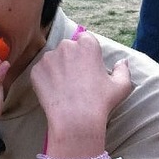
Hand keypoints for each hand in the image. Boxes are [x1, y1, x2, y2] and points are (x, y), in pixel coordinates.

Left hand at [31, 32, 130, 156]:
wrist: (75, 119)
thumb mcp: (121, 86)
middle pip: (67, 48)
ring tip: (64, 87)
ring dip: (57, 68)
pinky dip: (45, 79)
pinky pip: (40, 72)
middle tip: (76, 78)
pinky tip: (53, 92)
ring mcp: (48, 58)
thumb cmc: (100, 102)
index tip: (87, 65)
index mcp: (87, 44)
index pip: (85, 39)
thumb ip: (123, 69)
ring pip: (52, 59)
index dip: (86, 52)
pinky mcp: (35, 71)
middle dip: (71, 59)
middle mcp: (65, 46)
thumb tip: (122, 61)